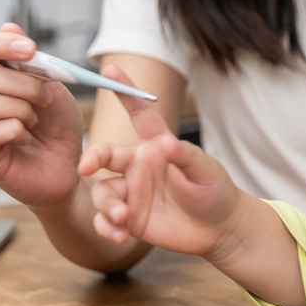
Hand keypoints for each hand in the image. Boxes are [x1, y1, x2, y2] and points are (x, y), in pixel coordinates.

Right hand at [0, 24, 83, 208]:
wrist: (68, 166)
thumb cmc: (56, 125)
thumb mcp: (53, 86)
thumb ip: (31, 60)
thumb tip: (8, 24)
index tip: (30, 49)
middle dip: (22, 83)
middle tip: (44, 99)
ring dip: (19, 108)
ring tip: (33, 120)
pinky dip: (16, 130)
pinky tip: (25, 137)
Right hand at [79, 67, 242, 258]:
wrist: (219, 228)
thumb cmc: (215, 191)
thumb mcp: (206, 171)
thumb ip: (186, 156)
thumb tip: (167, 143)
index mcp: (156, 146)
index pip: (139, 114)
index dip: (125, 92)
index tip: (109, 70)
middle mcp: (138, 166)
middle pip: (105, 154)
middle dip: (91, 158)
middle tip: (86, 167)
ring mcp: (131, 192)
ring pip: (102, 191)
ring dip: (106, 205)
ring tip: (123, 218)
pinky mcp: (129, 219)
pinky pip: (106, 219)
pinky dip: (106, 227)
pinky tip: (120, 235)